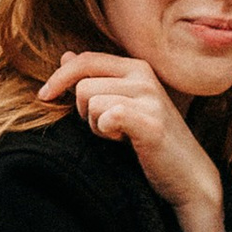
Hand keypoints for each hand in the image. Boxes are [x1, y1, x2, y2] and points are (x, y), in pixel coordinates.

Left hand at [39, 50, 225, 231]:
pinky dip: (106, 132)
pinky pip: (107, 116)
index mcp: (136, 67)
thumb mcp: (121, 103)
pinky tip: (125, 141)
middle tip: (107, 128)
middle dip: (84, 112)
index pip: (85, 59)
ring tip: (120, 136)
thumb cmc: (150, 141)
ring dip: (97, 126)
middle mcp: (144, 76)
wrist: (188, 175)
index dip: (59, 77)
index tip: (44, 96)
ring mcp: (150, 98)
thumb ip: (96, 78)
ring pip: (91, 103)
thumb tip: (65, 55)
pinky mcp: (151, 122)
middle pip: (83, 86)